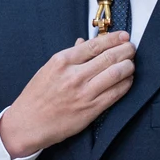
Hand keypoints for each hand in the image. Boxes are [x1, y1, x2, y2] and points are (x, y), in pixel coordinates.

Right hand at [0, 33, 135, 156]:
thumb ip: (69, 56)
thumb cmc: (36, 96)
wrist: (28, 124)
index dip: (114, 38)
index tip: (123, 36)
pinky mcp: (91, 109)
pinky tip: (128, 80)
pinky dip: (126, 84)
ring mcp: (84, 93)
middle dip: (125, 50)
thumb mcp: (48, 69)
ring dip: (128, 66)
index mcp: (62, 61)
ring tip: (131, 63)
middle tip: (131, 48)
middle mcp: (74, 75)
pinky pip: (116, 93)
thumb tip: (83, 42)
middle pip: (109, 57)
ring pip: (116, 73)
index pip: (95, 45)